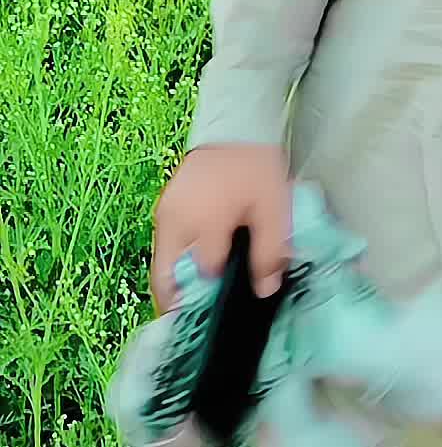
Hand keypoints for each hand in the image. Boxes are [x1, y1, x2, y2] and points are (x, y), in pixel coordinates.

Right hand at [150, 143, 291, 315]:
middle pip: (165, 281)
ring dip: (175, 286)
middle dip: (178, 305)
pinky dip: (175, 265)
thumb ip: (271, 250)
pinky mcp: (163, 208)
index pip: (203, 278)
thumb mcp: (275, 209)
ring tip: (200, 297)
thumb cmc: (256, 168)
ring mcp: (164, 215)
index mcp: (203, 224)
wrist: (236, 127)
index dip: (216, 297)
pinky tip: (197, 268)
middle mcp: (174, 223)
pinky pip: (164, 248)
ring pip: (161, 266)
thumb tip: (264, 289)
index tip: (229, 307)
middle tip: (198, 319)